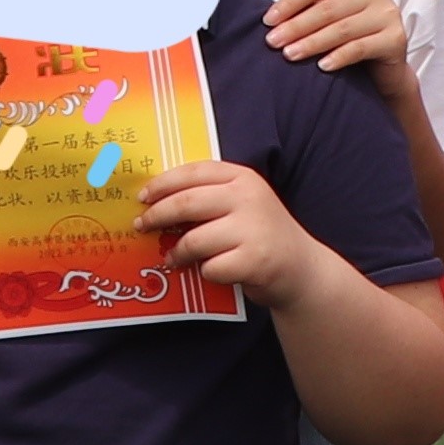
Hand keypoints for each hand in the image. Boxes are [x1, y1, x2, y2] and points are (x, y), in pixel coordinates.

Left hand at [135, 156, 327, 311]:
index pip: (193, 172)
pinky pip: (210, 267)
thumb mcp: (242, 204)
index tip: (143, 196)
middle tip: (142, 225)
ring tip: (171, 258)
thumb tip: (155, 202)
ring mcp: (252, 229)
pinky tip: (207, 272)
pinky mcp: (254, 260)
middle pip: (187, 203)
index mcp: (242, 177)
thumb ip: (209, 197)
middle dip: (157, 215)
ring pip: (194, 240)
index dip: (163, 183)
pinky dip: (204, 272)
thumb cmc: (261, 235)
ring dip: (176, 252)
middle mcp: (248, 198)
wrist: (302, 269)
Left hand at [259, 0, 408, 80]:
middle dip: (296, 26)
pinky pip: (361, 47)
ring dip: (312, 43)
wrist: (382, 69)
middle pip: (327, 8)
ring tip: (289, 55)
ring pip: (342, 28)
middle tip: (272, 42)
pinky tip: (321, 66)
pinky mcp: (396, 38)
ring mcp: (388, 13)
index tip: (267, 21)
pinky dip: (338, 57)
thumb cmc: (350, 35)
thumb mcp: (325, 14)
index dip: (289, 3)